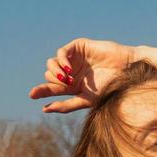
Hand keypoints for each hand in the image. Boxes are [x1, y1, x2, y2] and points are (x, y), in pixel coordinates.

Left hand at [29, 37, 143, 113]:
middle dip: (52, 82)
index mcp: (73, 86)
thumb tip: (45, 109)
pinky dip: (61, 61)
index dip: (41, 91)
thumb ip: (66, 105)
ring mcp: (74, 59)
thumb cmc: (109, 88)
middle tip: (65, 85)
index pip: (52, 88)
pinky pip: (60, 53)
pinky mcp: (77, 47)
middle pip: (49, 75)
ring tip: (66, 78)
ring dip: (54, 72)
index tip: (32, 95)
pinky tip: (68, 70)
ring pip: (51, 63)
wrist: (124, 71)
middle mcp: (71, 72)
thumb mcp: (85, 100)